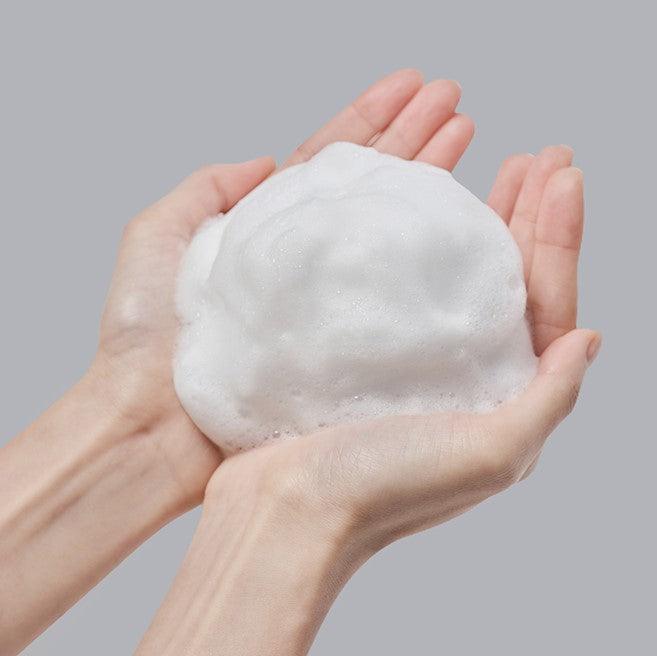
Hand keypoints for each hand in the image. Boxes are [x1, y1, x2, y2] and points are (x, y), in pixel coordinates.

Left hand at [95, 69, 473, 504]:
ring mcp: (328, 304)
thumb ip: (208, 189)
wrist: (151, 425)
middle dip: (413, 139)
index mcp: (267, 231)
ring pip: (387, 231)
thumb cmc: (144, 339)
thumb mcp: (158, 236)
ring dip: (428, 181)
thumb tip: (264, 157)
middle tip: (455, 104)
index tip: (413, 89)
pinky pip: (388, 296)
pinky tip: (456, 229)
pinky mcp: (342, 346)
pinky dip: (420, 260)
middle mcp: (305, 263)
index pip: (328, 161)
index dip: (372, 121)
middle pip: (369, 187)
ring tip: (467, 136)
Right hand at [205, 144, 598, 556]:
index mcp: (499, 396)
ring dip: (479, 220)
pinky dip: (418, 244)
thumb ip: (548, 401)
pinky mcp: (364, 353)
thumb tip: (590, 340)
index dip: (559, 236)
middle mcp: (462, 376)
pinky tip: (418, 211)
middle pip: (509, 281)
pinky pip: (403, 285)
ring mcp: (412, 362)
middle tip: (540, 159)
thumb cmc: (378, 489)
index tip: (560, 174)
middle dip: (528, 216)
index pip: (546, 303)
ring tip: (493, 166)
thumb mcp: (488, 456)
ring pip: (457, 276)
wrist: (283, 508)